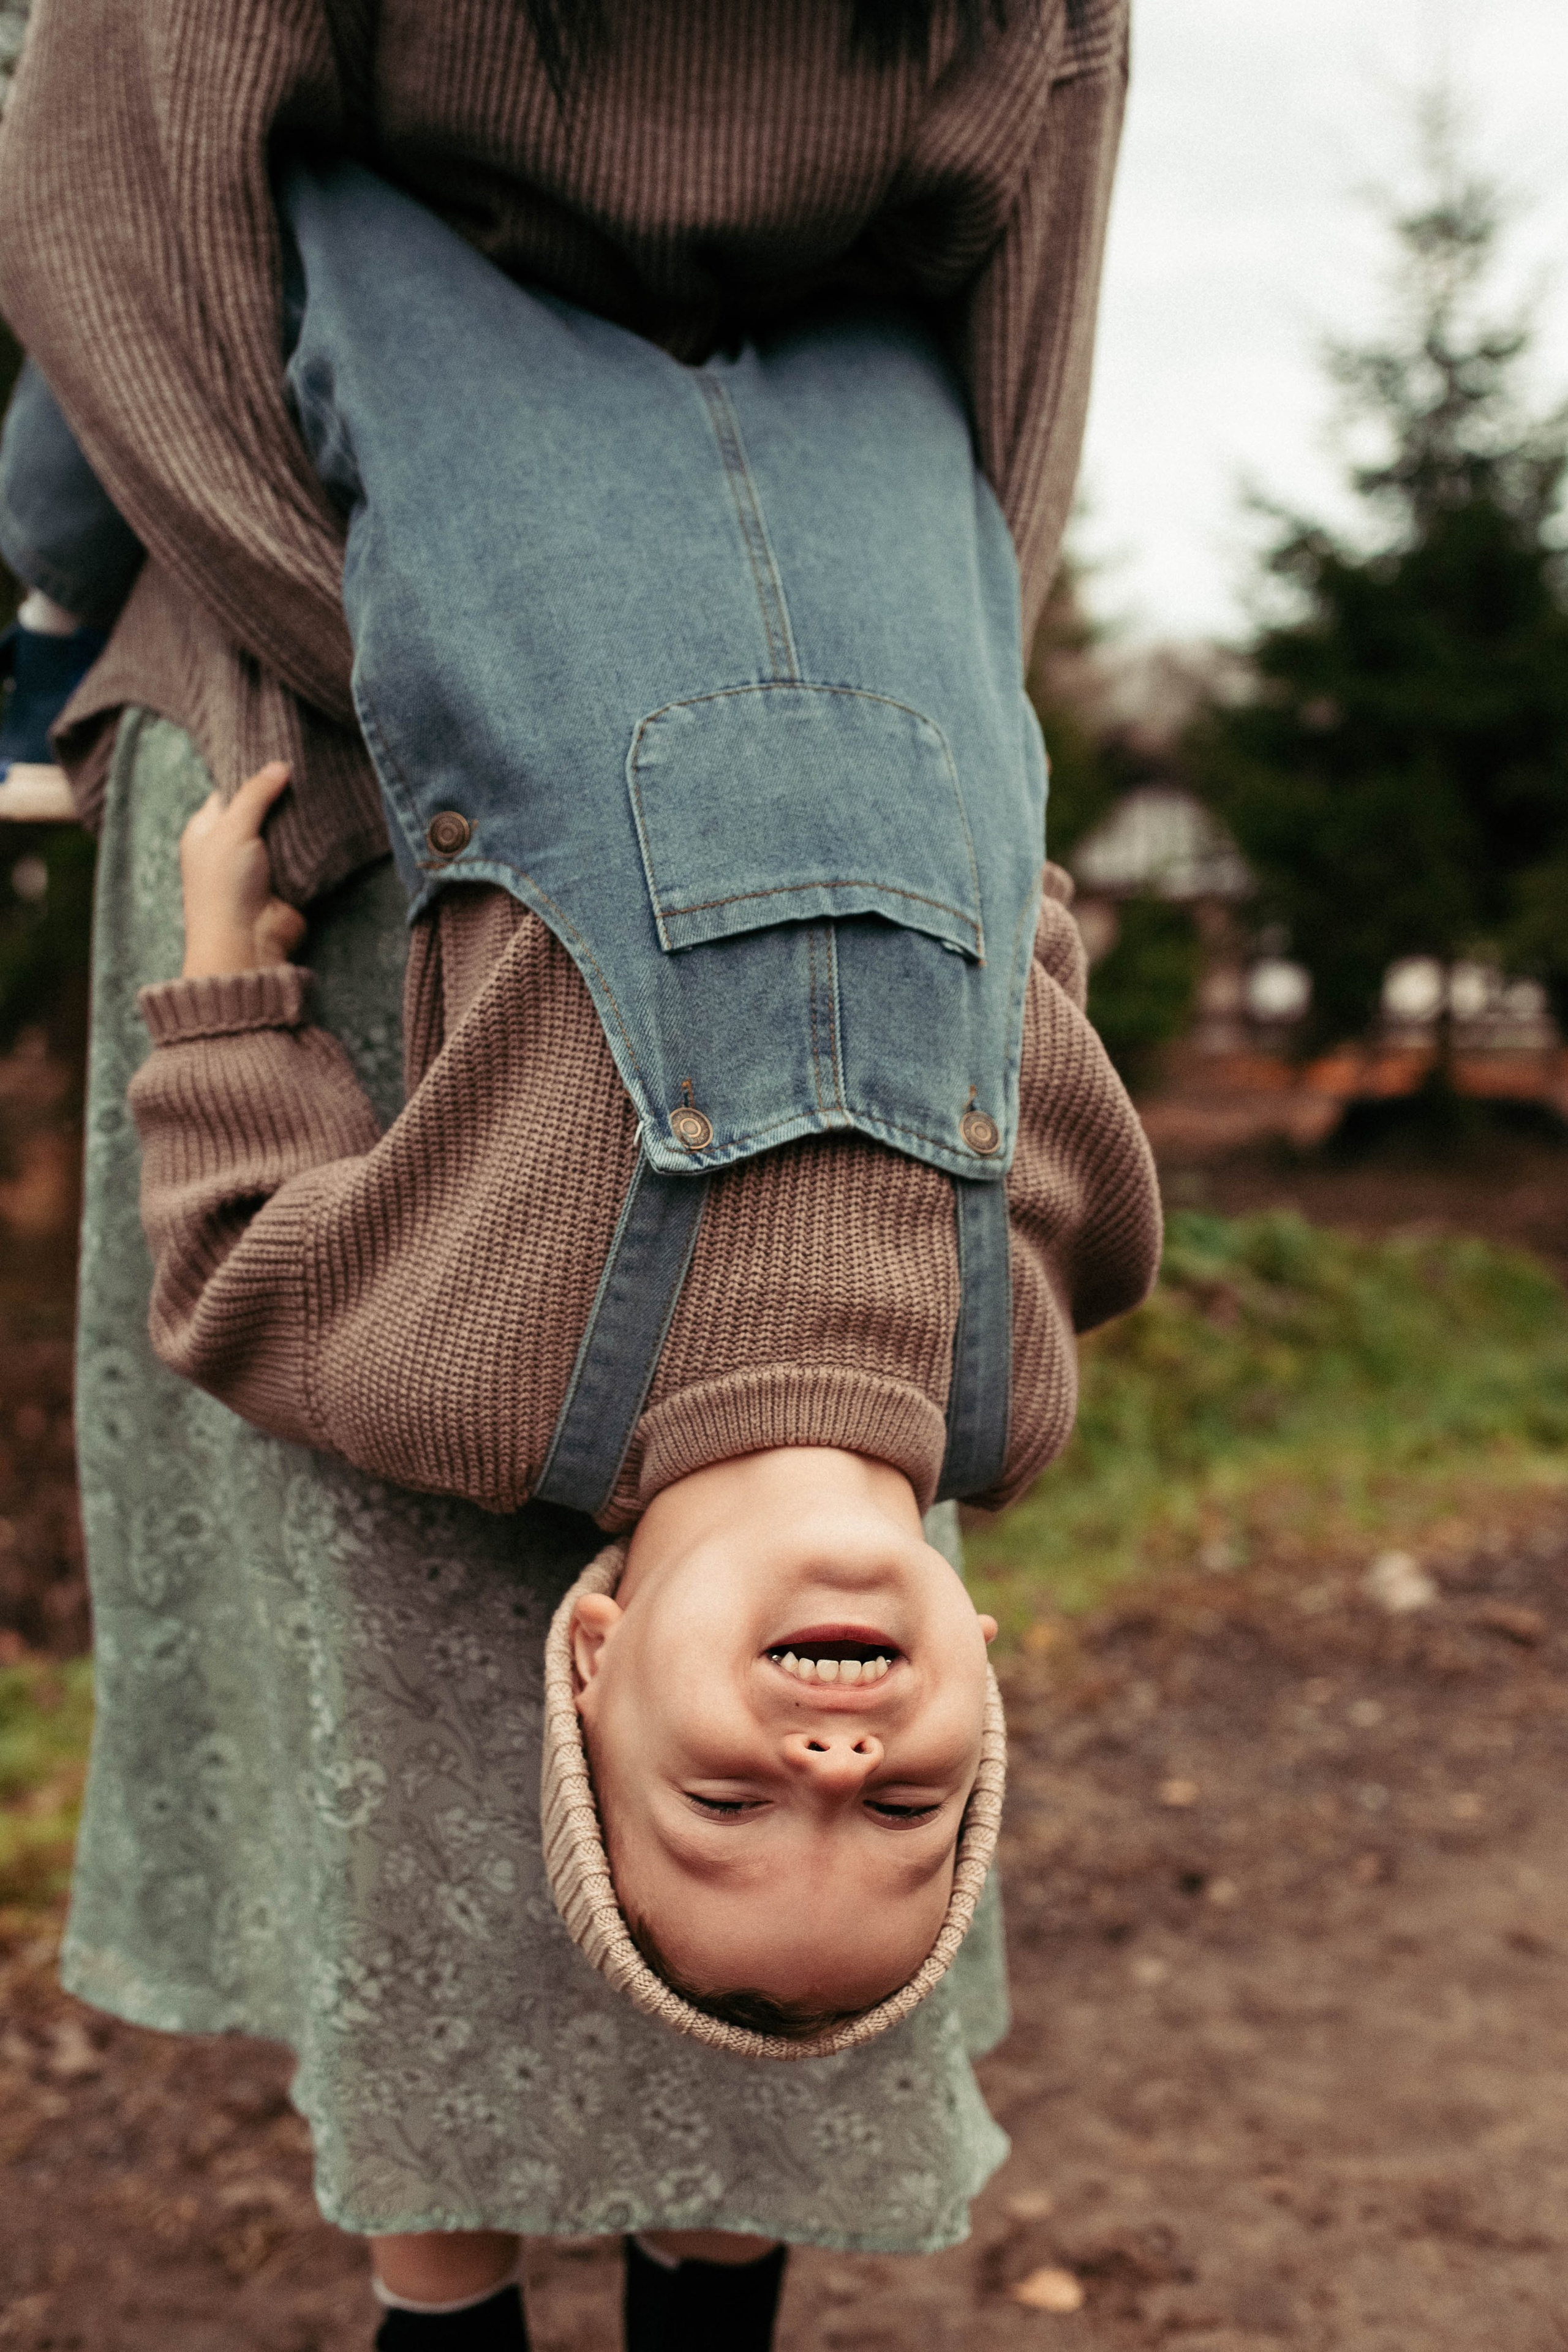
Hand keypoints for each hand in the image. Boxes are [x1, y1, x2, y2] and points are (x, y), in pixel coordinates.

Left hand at [180, 763, 306, 977]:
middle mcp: (230, 845)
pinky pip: (300, 854)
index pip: (228, 792)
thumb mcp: (233, 828)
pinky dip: (311, 843)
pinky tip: (326, 822)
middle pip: (259, 810)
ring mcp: (258, 865)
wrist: (246, 941)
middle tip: (306, 768)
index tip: (278, 754)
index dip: (250, 775)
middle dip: (280, 795)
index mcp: (205, 830)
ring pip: (282, 831)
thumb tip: (279, 766)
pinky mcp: (285, 881)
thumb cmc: (224, 886)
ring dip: (298, 819)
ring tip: (321, 789)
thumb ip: (255, 794)